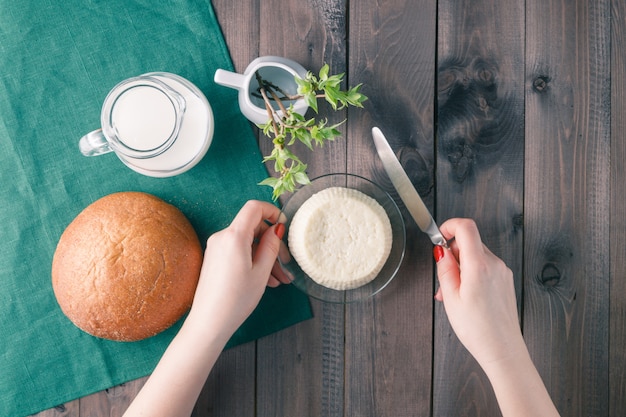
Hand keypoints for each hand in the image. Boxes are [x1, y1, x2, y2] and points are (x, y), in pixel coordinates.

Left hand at [187, 200, 288, 337]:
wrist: (209, 323)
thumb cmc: (236, 299)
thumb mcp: (261, 272)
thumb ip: (271, 245)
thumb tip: (276, 228)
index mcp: (234, 236)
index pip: (254, 208)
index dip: (272, 211)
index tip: (283, 225)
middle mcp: (222, 237)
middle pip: (253, 228)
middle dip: (272, 243)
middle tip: (286, 263)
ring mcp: (216, 248)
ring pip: (247, 243)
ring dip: (265, 257)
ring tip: (280, 280)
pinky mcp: (215, 259)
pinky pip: (238, 252)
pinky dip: (253, 261)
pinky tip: (265, 280)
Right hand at [433, 218, 523, 367]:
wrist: (503, 350)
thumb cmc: (477, 329)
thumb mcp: (451, 298)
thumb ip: (445, 269)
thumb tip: (441, 250)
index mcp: (479, 265)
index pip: (466, 227)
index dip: (449, 226)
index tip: (439, 236)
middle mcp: (494, 264)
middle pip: (470, 242)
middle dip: (452, 254)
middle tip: (443, 279)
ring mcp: (502, 272)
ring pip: (476, 256)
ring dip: (461, 267)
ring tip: (453, 294)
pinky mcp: (505, 281)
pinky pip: (485, 267)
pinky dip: (472, 274)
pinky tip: (466, 296)